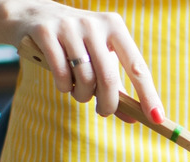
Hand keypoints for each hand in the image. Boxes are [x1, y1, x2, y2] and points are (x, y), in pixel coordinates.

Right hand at [9, 1, 163, 122]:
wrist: (32, 14)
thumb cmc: (77, 43)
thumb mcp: (100, 58)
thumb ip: (117, 88)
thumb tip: (134, 119)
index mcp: (115, 27)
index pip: (138, 67)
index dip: (148, 95)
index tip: (157, 117)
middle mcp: (94, 24)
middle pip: (108, 77)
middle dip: (108, 103)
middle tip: (104, 112)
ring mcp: (69, 27)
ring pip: (83, 78)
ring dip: (82, 96)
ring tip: (79, 93)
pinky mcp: (46, 33)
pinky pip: (61, 74)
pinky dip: (64, 87)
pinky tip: (64, 85)